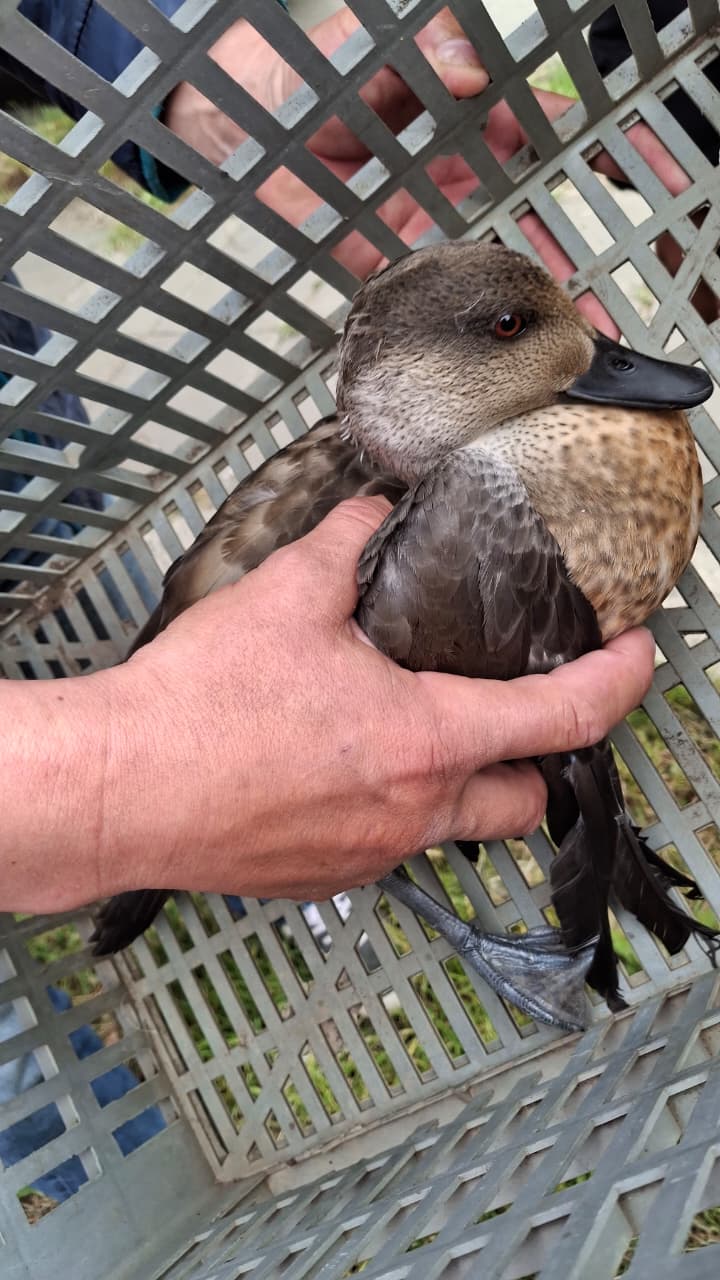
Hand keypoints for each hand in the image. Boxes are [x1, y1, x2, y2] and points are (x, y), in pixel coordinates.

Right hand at [93, 498, 654, 904]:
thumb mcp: (284, 597)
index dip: (618, 683)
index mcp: (426, 740)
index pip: (564, 719)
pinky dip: (387, 808)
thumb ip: (343, 546)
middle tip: (509, 710)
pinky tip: (336, 767)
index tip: (634, 657)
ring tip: (402, 729)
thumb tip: (369, 513)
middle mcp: (412, 811)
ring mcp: (368, 853)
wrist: (121, 787)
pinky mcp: (321, 876)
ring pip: (452, 827)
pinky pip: (384, 846)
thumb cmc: (199, 709)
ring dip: (453, 783)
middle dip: (535, 760)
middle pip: (526, 802)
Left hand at [165, 8, 698, 334]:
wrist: (213, 127)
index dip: (586, 155)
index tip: (634, 178)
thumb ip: (412, 60)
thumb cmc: (284, 79)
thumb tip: (467, 74)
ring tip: (569, 345)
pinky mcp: (378, 264)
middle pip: (525, 219)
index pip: (535, 134)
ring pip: (488, 270)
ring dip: (529, 307)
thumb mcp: (354, 53)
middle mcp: (445, 178)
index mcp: (452, 120)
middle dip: (572, 258)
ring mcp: (417, 225)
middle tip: (605, 303)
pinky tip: (495, 356)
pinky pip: (429, 300)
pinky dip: (463, 328)